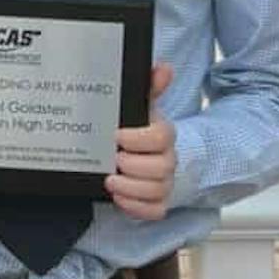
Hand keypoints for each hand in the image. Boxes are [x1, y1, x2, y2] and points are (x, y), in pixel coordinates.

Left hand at [107, 61, 176, 220]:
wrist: (143, 156)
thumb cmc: (139, 131)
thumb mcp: (140, 108)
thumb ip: (149, 88)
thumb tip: (163, 68)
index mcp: (163, 135)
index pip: (162, 137)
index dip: (139, 139)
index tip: (117, 136)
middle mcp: (167, 160)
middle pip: (161, 168)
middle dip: (133, 166)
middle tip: (113, 159)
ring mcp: (164, 183)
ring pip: (157, 191)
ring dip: (130, 188)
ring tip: (110, 180)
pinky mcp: (158, 202)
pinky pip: (154, 211)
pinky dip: (136, 207)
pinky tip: (119, 197)